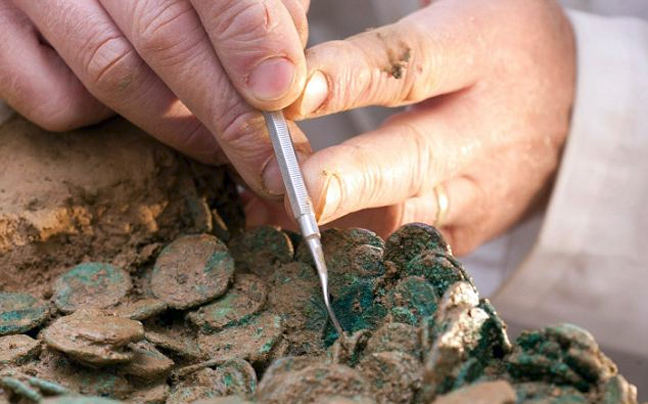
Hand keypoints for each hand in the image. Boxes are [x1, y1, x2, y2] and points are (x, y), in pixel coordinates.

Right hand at [0, 0, 309, 194]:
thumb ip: (257, 7)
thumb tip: (282, 77)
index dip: (250, 41)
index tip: (280, 96)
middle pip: (165, 39)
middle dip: (228, 114)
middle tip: (271, 164)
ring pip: (112, 74)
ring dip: (179, 127)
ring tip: (224, 148)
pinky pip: (55, 102)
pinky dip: (104, 120)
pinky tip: (136, 106)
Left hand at [249, 0, 575, 254]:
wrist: (582, 104)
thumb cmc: (499, 45)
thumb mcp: (466, 7)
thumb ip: (393, 32)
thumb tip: (307, 29)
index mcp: (476, 52)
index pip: (405, 65)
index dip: (349, 79)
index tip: (294, 93)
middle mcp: (481, 127)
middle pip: (411, 157)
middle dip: (352, 177)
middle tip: (297, 189)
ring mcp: (479, 187)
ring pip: (409, 215)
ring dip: (343, 222)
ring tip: (279, 220)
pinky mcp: (472, 227)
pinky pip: (413, 246)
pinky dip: (362, 248)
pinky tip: (314, 242)